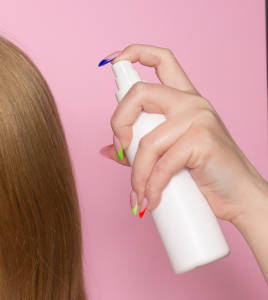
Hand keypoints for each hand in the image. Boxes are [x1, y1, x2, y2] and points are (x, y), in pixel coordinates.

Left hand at [98, 44, 267, 227]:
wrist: (238, 198)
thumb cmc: (204, 176)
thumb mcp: (166, 158)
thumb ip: (138, 149)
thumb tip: (107, 150)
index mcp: (183, 99)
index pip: (162, 60)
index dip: (134, 53)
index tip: (110, 61)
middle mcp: (191, 102)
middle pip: (139, 92)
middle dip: (118, 123)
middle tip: (121, 150)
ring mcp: (198, 118)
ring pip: (146, 141)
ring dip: (137, 175)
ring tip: (140, 195)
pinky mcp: (202, 139)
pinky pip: (162, 163)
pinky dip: (151, 187)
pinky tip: (150, 200)